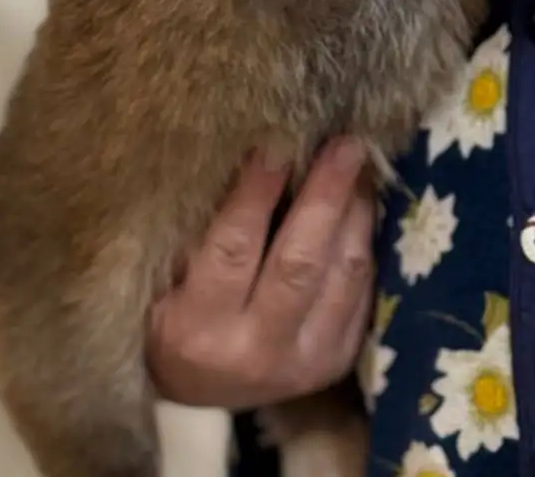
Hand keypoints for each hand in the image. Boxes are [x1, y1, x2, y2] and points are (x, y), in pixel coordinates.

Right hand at [147, 138, 374, 409]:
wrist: (201, 393)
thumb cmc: (176, 314)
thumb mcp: (170, 276)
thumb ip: (206, 227)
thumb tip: (259, 153)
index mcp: (197, 328)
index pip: (234, 248)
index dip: (258, 192)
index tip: (277, 141)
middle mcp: (254, 350)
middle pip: (300, 262)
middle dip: (326, 195)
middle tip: (344, 143)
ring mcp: (303, 362)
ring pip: (342, 274)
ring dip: (355, 211)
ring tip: (358, 163)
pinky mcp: (336, 360)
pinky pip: (361, 292)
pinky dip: (364, 242)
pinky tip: (361, 203)